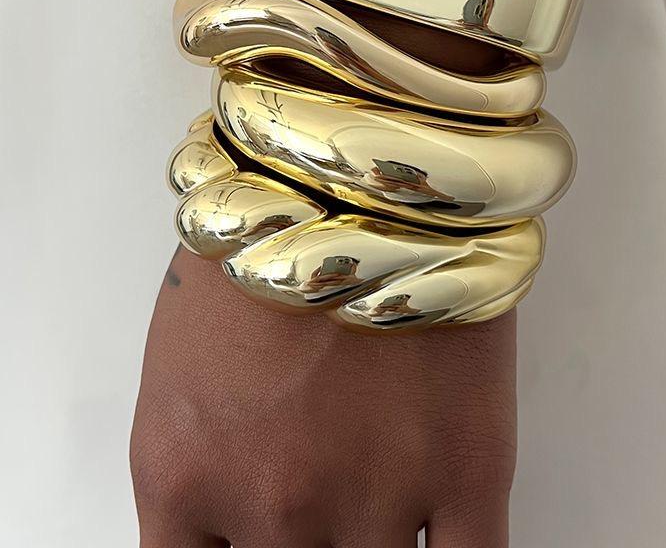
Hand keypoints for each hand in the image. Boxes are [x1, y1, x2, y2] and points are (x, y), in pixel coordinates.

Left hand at [131, 247, 516, 546]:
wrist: (360, 170)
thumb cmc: (270, 239)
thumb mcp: (186, 363)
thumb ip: (206, 468)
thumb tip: (238, 524)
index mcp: (184, 477)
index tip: (261, 546)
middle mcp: (274, 506)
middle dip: (307, 546)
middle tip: (329, 500)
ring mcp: (374, 496)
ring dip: (375, 546)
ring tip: (381, 493)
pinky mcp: (467, 468)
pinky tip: (445, 536)